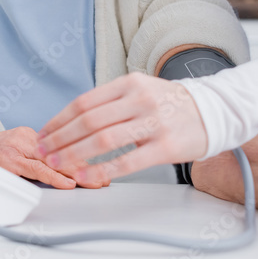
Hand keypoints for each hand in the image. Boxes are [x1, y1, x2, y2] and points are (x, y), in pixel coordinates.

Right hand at [0, 127, 107, 189]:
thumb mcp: (12, 158)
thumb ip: (33, 163)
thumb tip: (58, 176)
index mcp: (29, 135)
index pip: (64, 146)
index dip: (85, 158)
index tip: (103, 167)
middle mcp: (26, 136)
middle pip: (64, 151)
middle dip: (87, 166)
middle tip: (106, 177)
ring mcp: (17, 145)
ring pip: (54, 159)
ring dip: (77, 173)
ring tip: (95, 182)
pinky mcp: (8, 157)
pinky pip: (36, 168)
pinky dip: (54, 176)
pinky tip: (68, 183)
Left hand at [37, 72, 207, 184]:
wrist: (214, 112)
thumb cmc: (171, 104)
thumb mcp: (141, 89)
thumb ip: (111, 101)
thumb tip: (72, 121)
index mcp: (130, 83)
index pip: (85, 102)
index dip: (59, 119)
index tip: (44, 133)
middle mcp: (140, 99)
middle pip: (89, 120)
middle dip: (60, 138)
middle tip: (43, 151)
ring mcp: (154, 122)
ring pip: (104, 139)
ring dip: (74, 153)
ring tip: (57, 163)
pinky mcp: (165, 147)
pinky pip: (127, 161)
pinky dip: (101, 169)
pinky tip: (85, 175)